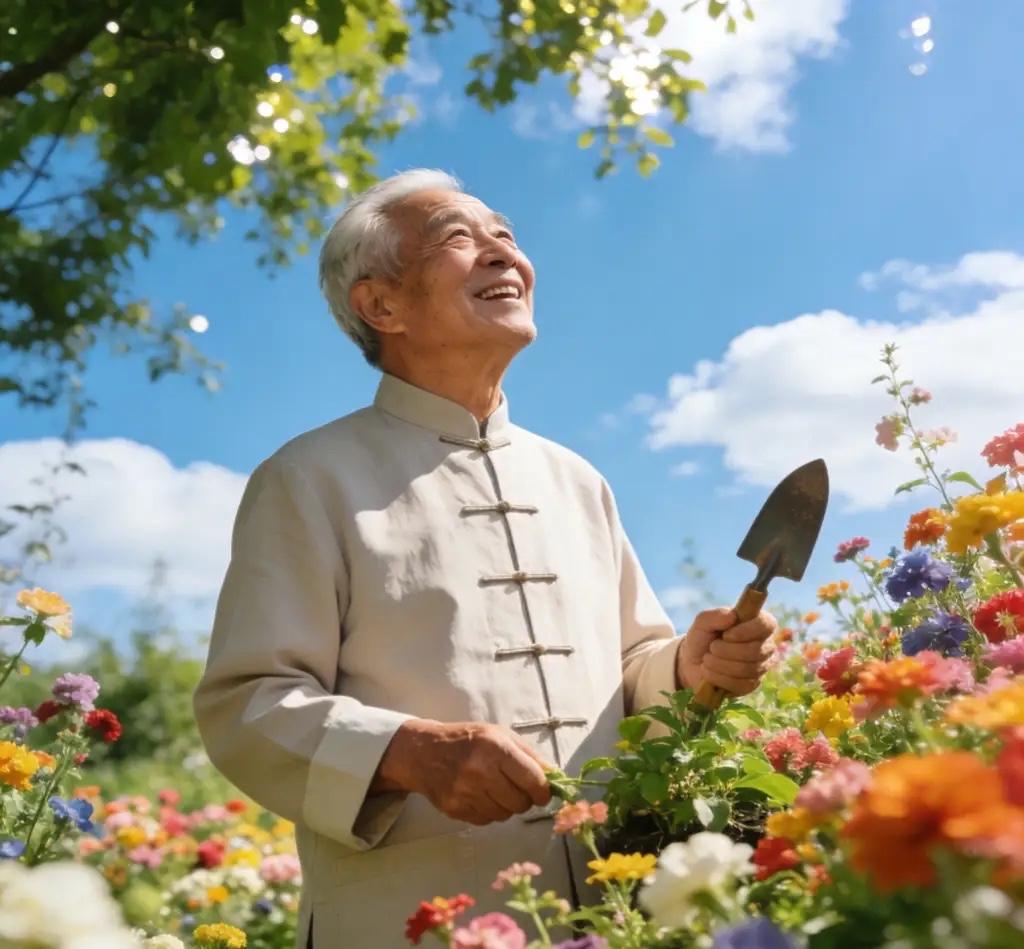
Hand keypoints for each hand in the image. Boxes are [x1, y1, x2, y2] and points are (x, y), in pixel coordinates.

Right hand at [373, 720, 552, 824]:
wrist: (424, 752)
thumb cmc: (468, 739)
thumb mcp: (500, 735)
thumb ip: (530, 756)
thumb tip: (556, 779)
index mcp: (496, 748)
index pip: (533, 780)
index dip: (543, 790)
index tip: (543, 791)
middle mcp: (480, 771)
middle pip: (521, 803)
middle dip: (525, 799)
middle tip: (518, 789)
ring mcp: (466, 793)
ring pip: (505, 815)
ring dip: (507, 806)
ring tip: (496, 789)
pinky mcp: (455, 810)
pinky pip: (486, 820)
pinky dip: (489, 811)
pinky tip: (480, 795)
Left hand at [677, 606, 777, 695]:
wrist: (692, 664)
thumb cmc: (702, 639)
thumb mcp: (702, 623)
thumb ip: (715, 616)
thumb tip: (732, 616)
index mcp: (757, 624)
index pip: (767, 624)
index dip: (747, 630)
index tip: (726, 635)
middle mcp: (765, 645)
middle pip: (756, 650)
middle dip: (726, 650)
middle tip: (712, 648)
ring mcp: (761, 667)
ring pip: (747, 668)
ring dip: (719, 664)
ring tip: (707, 659)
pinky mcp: (752, 685)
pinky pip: (741, 684)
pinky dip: (719, 678)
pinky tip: (709, 672)